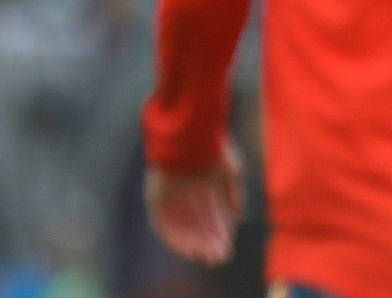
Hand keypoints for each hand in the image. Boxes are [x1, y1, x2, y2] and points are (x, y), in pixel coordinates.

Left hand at [145, 139, 243, 264]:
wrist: (189, 133)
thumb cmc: (212, 148)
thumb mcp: (231, 169)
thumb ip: (233, 192)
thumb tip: (237, 215)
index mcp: (200, 183)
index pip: (207, 215)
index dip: (217, 233)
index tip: (226, 247)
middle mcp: (183, 191)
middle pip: (195, 224)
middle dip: (208, 241)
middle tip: (219, 258)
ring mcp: (168, 194)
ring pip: (182, 227)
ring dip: (195, 244)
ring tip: (208, 257)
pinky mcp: (155, 196)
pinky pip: (163, 225)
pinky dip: (176, 239)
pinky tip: (191, 250)